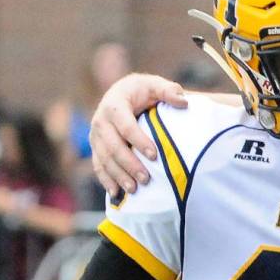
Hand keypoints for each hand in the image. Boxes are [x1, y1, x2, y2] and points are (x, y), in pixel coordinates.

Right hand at [89, 74, 186, 195]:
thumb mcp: (155, 85)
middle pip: (113, 146)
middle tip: (146, 179)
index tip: (154, 155)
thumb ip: (169, 91)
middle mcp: (100, 120)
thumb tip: (183, 101)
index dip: (139, 140)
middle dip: (129, 164)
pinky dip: (106, 180)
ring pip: (104, 159)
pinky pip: (98, 165)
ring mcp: (96, 135)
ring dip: (118, 175)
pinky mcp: (96, 147)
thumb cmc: (143, 91)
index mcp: (114, 104)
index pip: (125, 125)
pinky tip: (117, 194)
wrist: (123, 94)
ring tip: (135, 189)